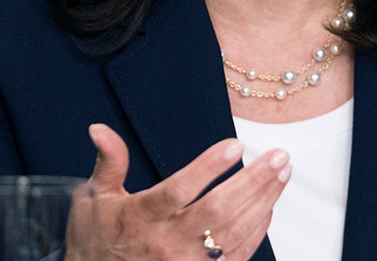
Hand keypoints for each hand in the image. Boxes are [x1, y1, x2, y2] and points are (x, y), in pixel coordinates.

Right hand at [64, 123, 289, 260]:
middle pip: (218, 211)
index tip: (235, 145)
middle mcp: (166, 243)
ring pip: (234, 232)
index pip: (180, 190)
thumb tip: (100, 128)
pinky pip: (237, 255)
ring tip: (282, 172)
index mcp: (140, 217)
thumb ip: (108, 162)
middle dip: (253, 181)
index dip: (209, 168)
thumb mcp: (95, 198)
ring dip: (263, 201)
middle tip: (278, 156)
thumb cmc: (96, 240)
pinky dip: (257, 229)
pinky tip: (268, 205)